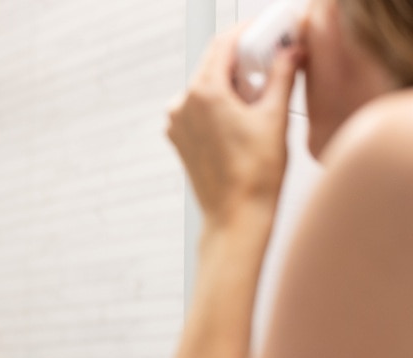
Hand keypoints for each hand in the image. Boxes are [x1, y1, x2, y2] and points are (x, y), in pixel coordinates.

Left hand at [166, 27, 301, 230]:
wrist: (237, 216)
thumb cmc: (254, 177)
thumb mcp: (275, 117)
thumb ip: (282, 76)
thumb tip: (289, 54)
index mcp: (203, 94)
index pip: (224, 44)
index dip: (248, 32)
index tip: (267, 30)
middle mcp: (182, 106)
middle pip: (213, 64)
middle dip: (243, 58)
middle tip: (272, 58)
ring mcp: (178, 124)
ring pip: (206, 87)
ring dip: (232, 82)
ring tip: (261, 93)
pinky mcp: (180, 139)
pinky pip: (199, 108)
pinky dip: (220, 103)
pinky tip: (243, 114)